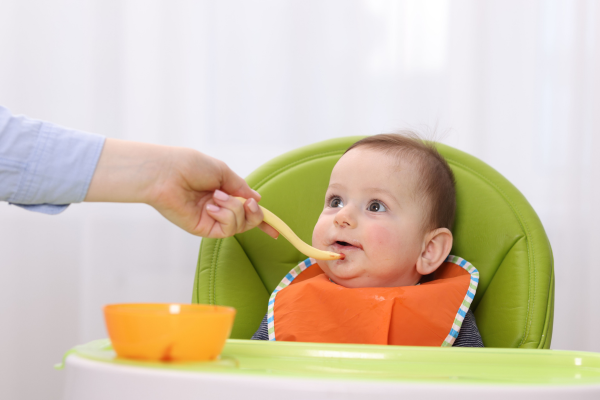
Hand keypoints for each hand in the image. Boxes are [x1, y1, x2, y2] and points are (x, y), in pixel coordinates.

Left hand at [85, 138, 278, 237]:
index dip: (261, 219)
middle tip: (248, 203)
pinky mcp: (203, 228)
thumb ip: (240, 187)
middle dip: (254, 213)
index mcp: (223, 193)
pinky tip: (211, 206)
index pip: (246, 209)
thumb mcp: (222, 172)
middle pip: (248, 221)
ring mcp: (211, 219)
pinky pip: (226, 229)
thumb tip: (256, 198)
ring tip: (216, 197)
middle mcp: (219, 208)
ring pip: (240, 225)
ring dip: (234, 209)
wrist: (167, 173)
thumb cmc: (190, 166)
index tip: (275, 230)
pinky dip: (225, 216)